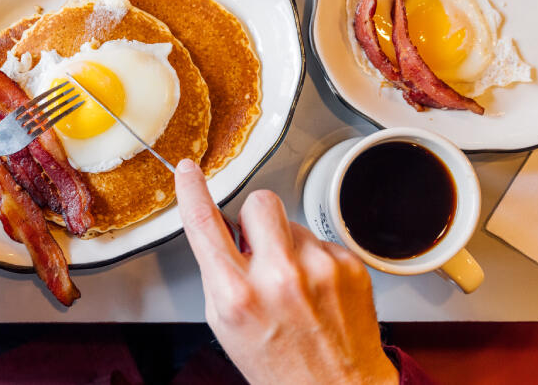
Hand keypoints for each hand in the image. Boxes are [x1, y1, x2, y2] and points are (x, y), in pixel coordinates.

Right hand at [174, 159, 397, 384]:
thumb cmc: (279, 365)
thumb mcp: (226, 324)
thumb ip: (220, 274)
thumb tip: (225, 230)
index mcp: (238, 295)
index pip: (204, 225)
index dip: (192, 191)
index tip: (188, 171)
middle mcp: (279, 278)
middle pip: (259, 202)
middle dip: (254, 218)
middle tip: (258, 247)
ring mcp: (319, 269)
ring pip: (292, 222)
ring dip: (287, 244)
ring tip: (294, 285)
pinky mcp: (349, 266)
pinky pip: (320, 241)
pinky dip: (314, 260)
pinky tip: (316, 291)